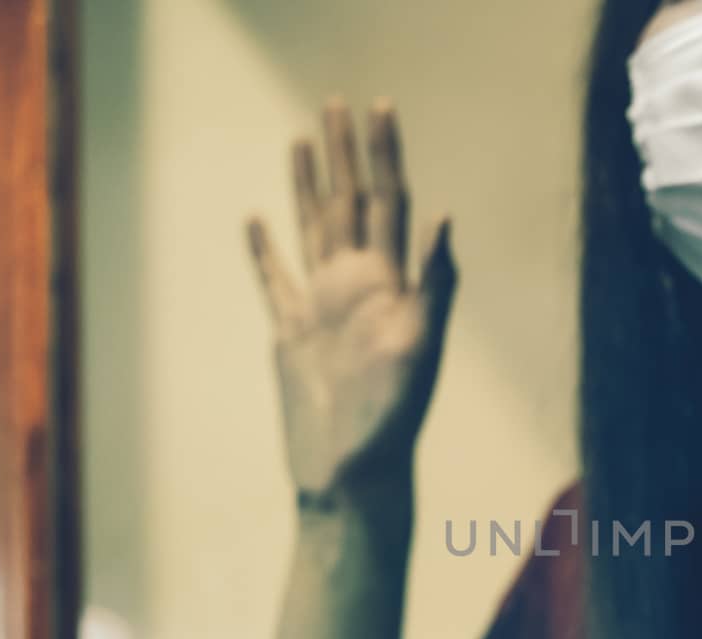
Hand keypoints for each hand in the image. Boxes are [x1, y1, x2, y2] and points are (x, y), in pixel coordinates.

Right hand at [246, 99, 456, 499]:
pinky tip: (258, 220)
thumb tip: (443, 216)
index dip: (385, 153)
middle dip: (344, 152)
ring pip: (313, 230)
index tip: (381, 107)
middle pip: (349, 202)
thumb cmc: (394, 421)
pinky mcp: (292, 336)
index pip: (388, 201)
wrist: (357, 474)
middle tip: (336, 102)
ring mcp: (323, 309)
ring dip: (308, 185)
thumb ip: (434, 283)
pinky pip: (274, 281)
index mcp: (391, 284)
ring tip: (302, 140)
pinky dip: (264, 250)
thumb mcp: (421, 347)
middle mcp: (359, 288)